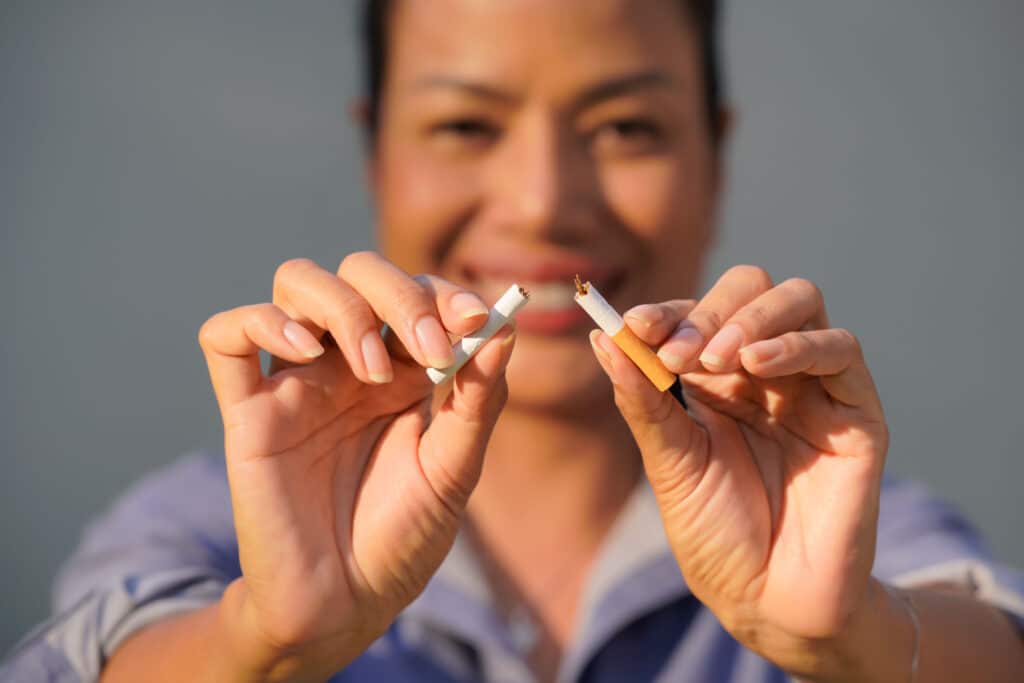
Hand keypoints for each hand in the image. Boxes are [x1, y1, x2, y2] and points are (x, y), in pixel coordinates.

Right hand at [197, 253, 513, 679]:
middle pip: (359, 273)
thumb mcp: (454, 469)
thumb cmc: (404, 536)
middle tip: (431, 349)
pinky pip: (226, 335)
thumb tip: (504, 328)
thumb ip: (478, 400)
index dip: (446, 293)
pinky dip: (260, 320)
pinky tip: (303, 349)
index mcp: (403, 369)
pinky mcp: (247, 409)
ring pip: (296, 281)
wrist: (345, 602)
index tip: (477, 321)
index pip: (418, 291)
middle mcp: (348, 362)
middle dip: (401, 295)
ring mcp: (297, 380)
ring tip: (373, 369)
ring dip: (343, 306)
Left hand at [589, 265, 888, 676]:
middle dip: (708, 309)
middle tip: (678, 351)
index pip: (696, 316)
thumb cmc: (716, 536)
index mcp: (717, 382)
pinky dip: (797, 344)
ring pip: (800, 302)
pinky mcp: (857, 411)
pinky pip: (839, 349)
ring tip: (715, 360)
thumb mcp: (669, 464)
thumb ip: (643, 401)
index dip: (665, 312)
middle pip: (751, 290)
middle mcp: (766, 373)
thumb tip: (601, 338)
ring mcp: (813, 387)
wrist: (768, 601)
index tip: (632, 324)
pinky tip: (757, 365)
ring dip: (750, 317)